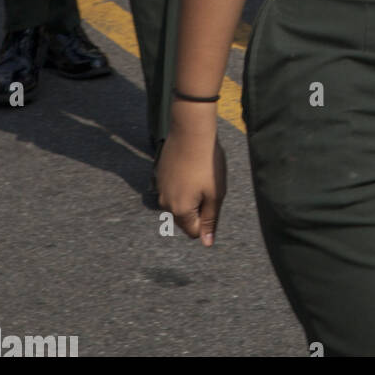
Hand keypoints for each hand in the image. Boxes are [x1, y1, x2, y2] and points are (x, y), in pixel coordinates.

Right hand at [157, 126, 226, 247]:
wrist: (191, 131)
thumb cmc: (207, 163)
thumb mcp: (215, 194)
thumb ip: (210, 220)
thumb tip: (206, 243)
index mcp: (180, 211)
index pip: (194, 232)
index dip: (207, 219)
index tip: (213, 199)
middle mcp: (165, 203)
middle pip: (185, 218)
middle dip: (198, 208)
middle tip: (208, 186)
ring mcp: (160, 188)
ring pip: (178, 202)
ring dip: (190, 195)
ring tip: (199, 174)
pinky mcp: (159, 175)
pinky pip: (172, 188)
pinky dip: (182, 183)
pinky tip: (190, 167)